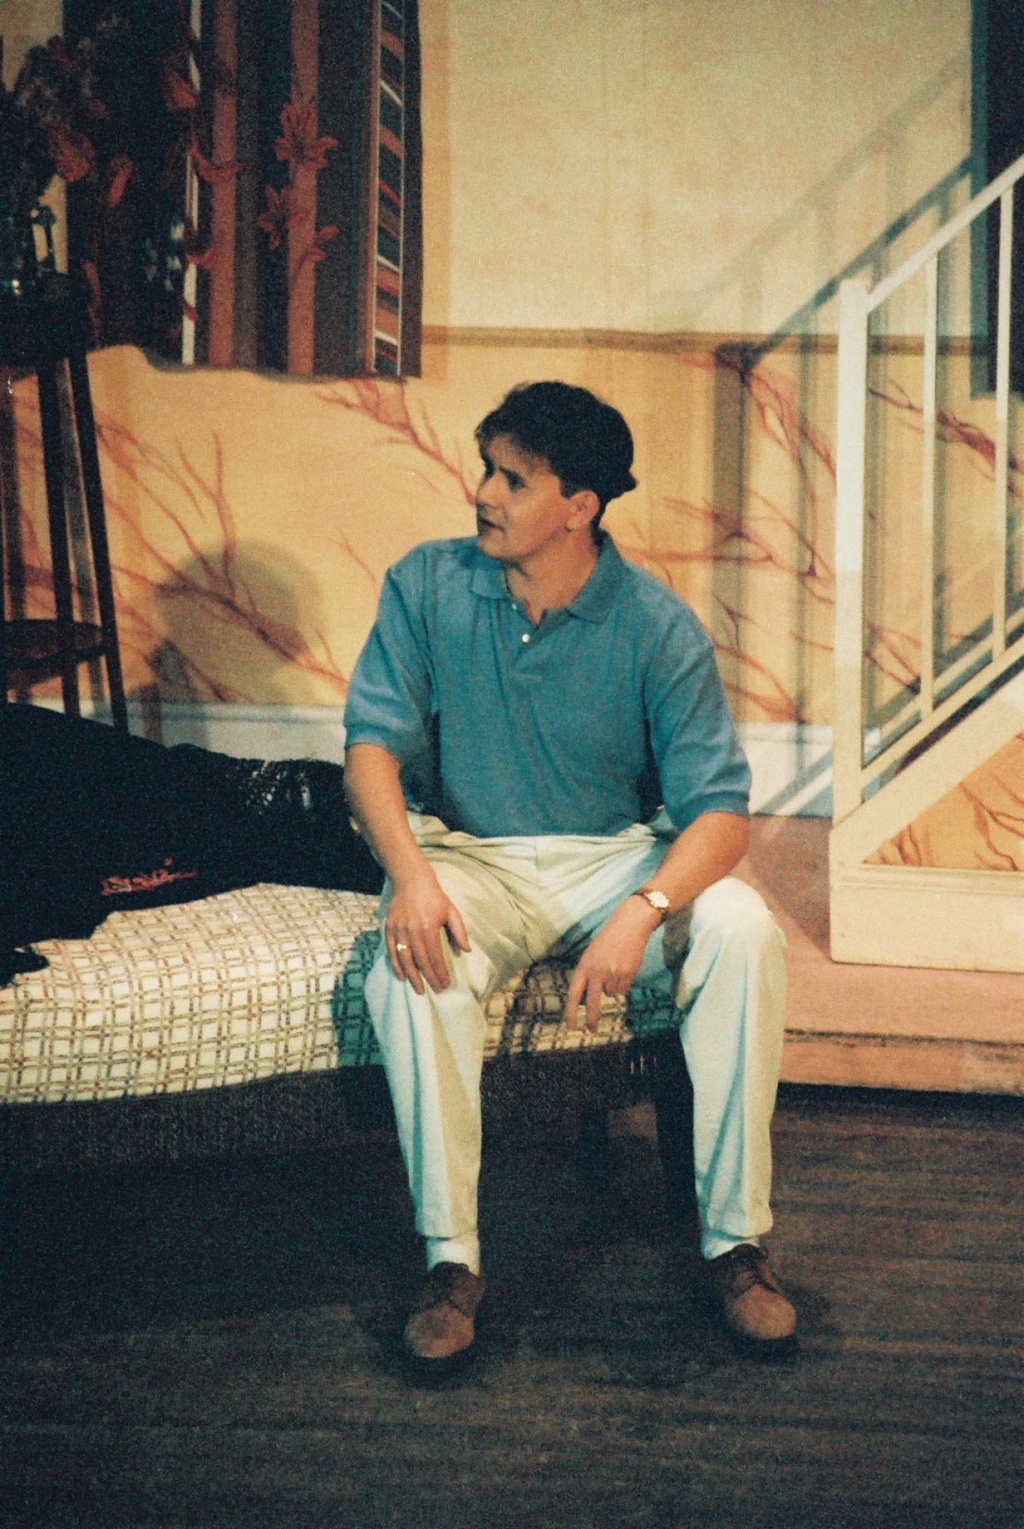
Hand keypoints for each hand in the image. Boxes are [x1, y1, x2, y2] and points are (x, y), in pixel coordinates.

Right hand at [385, 867, 470, 993]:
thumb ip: (459, 931)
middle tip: (436, 990)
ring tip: (419, 989)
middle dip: (429, 978)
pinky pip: (392, 951)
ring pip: (405, 960)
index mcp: (429, 928)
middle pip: (421, 962)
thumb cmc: (434, 897)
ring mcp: (399, 931)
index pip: (435, 957)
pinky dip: (396, 966)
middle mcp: (412, 932)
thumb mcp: (451, 911)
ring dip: (412, 977)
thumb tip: (467, 950)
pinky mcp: (389, 929)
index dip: (440, 973)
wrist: (410, 880)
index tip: (445, 984)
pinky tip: (402, 976)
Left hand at [563, 896, 660, 1032]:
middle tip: (591, 1030)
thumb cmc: (608, 941)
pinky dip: (623, 984)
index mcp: (584, 966)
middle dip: (591, 1019)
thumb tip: (586, 1001)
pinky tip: (624, 968)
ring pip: (611, 994)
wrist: (629, 925)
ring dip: (613, 987)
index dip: (571, 1012)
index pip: (574, 993)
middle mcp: (596, 971)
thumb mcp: (591, 956)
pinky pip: (623, 990)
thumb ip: (587, 976)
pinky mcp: (627, 973)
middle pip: (592, 1002)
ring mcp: (613, 972)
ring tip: (615, 968)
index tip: (571, 1026)